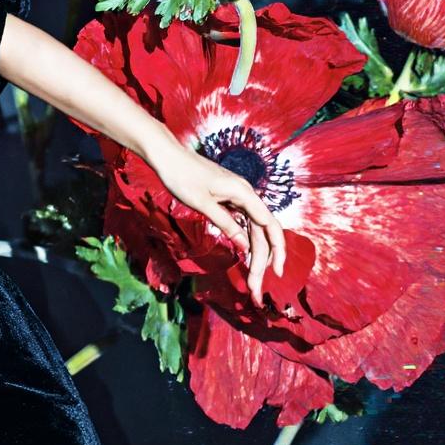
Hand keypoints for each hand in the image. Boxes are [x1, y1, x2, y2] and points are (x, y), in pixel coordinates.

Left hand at [145, 141, 286, 305]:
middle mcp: (246, 195)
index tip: (275, 273)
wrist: (168, 155)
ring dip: (255, 253)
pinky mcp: (228, 199)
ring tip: (253, 279)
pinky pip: (244, 222)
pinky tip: (247, 256)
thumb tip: (245, 246)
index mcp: (244, 194)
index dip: (275, 251)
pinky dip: (246, 240)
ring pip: (254, 228)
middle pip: (263, 231)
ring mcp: (238, 197)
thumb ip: (225, 223)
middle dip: (263, 260)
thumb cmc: (182, 176)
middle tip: (255, 288)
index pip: (269, 226)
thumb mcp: (202, 203)